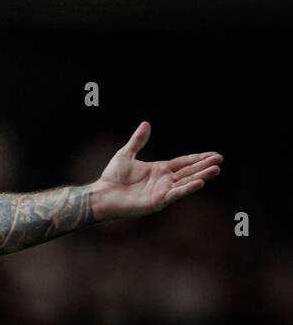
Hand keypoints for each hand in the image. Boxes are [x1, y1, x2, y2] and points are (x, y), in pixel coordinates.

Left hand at [91, 121, 221, 220]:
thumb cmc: (113, 177)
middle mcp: (165, 180)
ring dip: (201, 176)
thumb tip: (146, 124)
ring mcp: (163, 191)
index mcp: (160, 169)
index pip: (184, 162)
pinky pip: (176, 194)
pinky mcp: (159, 201)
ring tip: (216, 169)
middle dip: (204, 165)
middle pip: (189, 171)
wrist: (103, 194)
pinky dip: (188, 188)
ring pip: (186, 182)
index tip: (214, 154)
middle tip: (220, 160)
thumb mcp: (126, 154)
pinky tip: (200, 182)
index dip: (198, 158)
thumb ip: (138, 141)